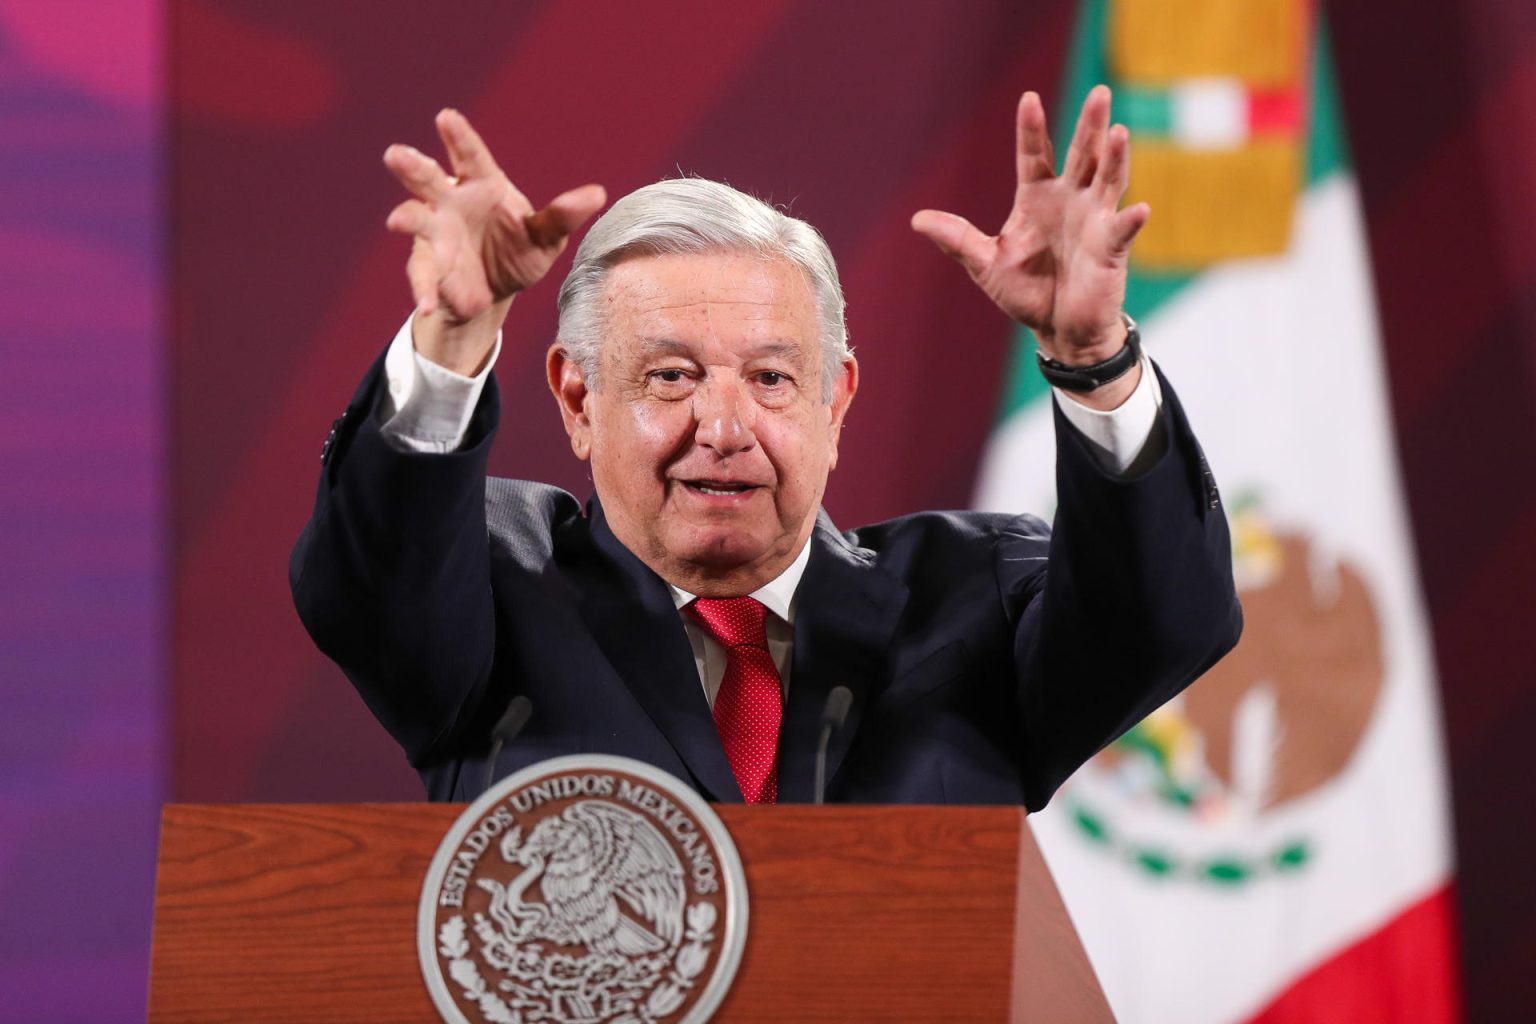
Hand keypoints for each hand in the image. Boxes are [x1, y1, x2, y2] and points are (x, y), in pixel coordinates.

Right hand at [383, 109, 605, 373]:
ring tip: (397, 220)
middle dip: (413, 166)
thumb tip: (598, 194)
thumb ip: (563, 216)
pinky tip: (430, 305)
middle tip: (396, 155)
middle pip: (428, 178)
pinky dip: (425, 291)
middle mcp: (450, 202)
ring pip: (416, 218)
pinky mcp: (429, 267)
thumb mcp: (545, 236)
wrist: (498, 289)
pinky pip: (424, 277)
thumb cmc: (519, 248)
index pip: (470, 156)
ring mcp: (435, 233)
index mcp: (481, 184)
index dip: (459, 137)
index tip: (446, 117)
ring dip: (407, 218)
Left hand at [912, 86, 1145, 366]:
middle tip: (1099, 93)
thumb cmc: (1027, 292)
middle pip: (1082, 154)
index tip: (1029, 99)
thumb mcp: (986, 263)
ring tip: (1119, 132)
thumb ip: (957, 239)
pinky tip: (1139, 210)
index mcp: (1038, 198)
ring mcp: (1095, 221)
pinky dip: (1130, 221)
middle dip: (1090, 125)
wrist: (1058, 329)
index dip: (1032, 129)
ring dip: (1115, 158)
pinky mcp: (1111, 250)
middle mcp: (1070, 201)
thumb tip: (917, 219)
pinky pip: (1122, 232)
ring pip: (1108, 181)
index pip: (1035, 155)